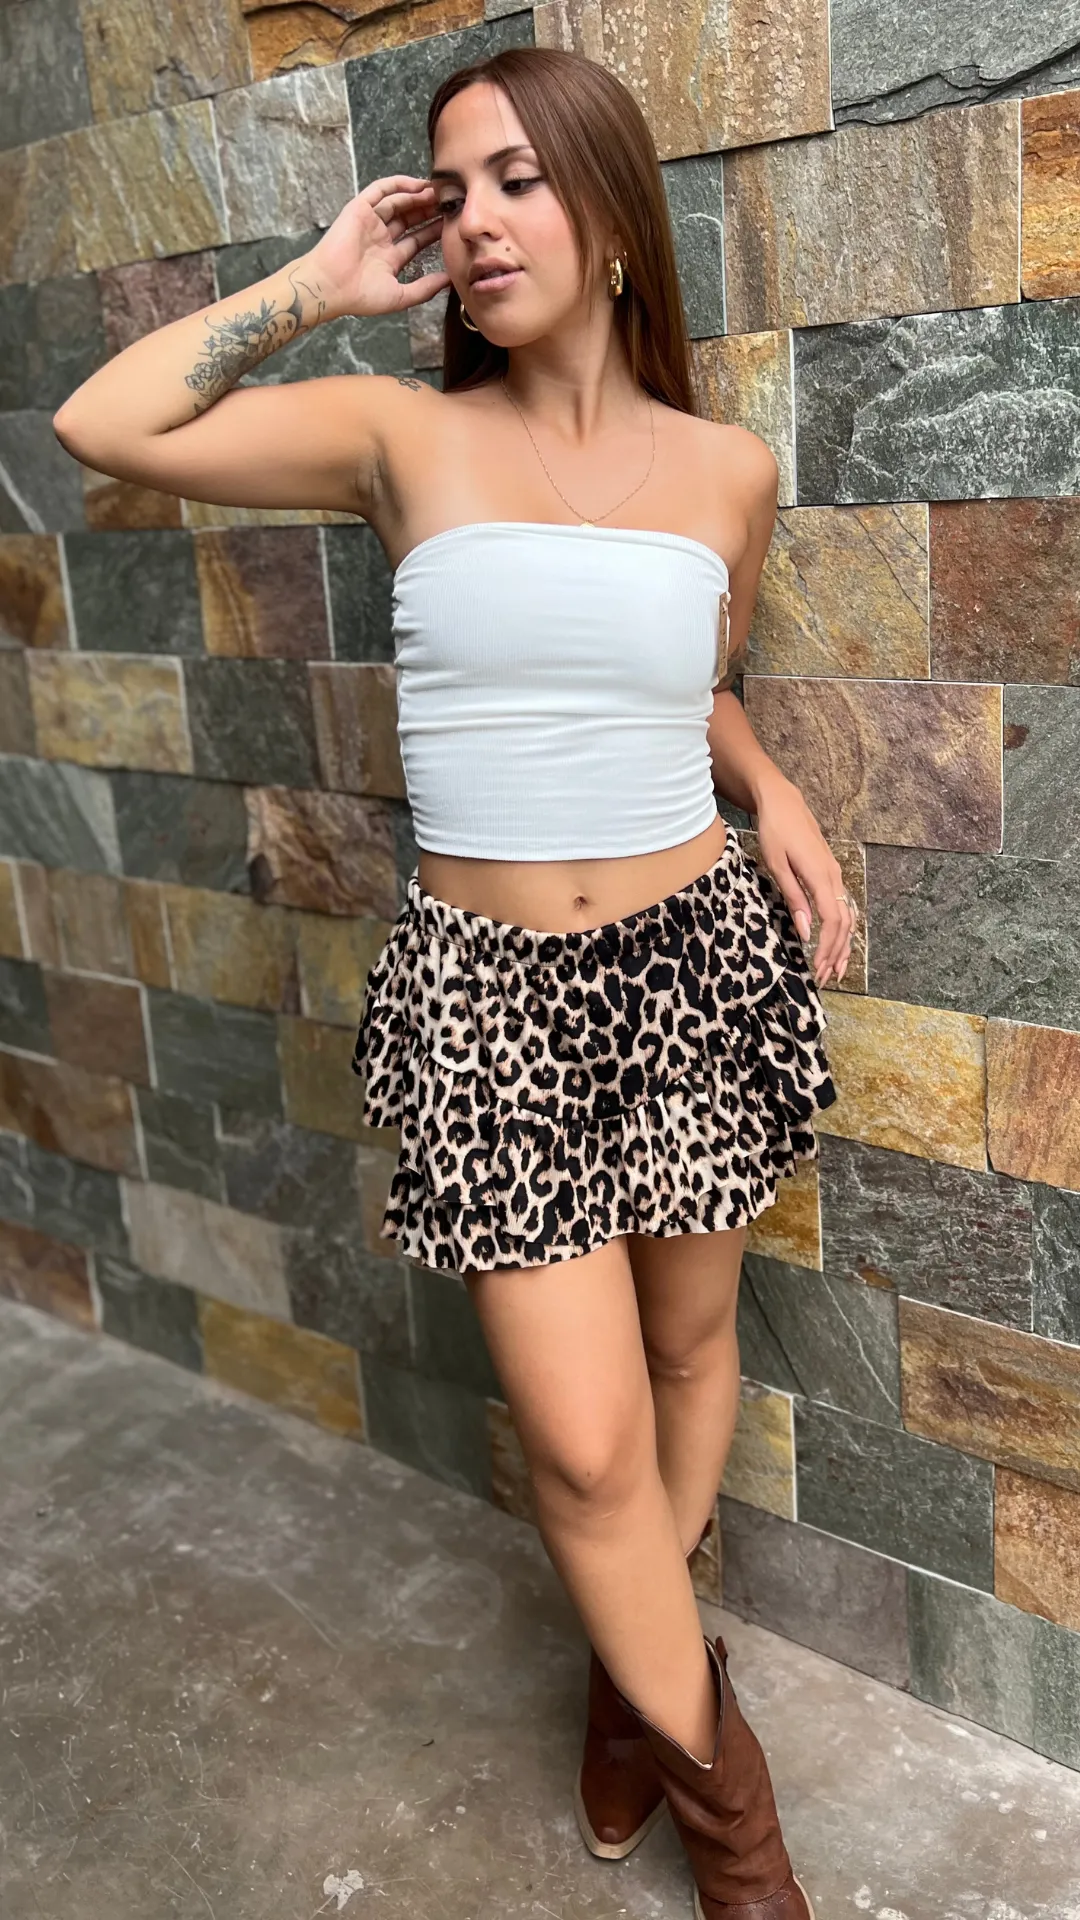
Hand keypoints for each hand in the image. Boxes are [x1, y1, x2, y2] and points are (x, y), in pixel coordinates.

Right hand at [302, 175, 450, 320]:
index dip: (433, 231)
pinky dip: (398, 184)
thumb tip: (450, 280)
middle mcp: (380, 238)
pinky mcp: (359, 209)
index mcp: (389, 258)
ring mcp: (369, 222)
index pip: (416, 240)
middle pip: (409, 218)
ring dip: (417, 196)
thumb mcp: (400, 296)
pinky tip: (417, 184)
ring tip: (436, 193)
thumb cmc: (361, 296)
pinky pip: (380, 190)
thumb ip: (426, 288)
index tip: (451, 224)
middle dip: (428, 211)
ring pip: (398, 202)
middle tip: (447, 204)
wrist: (330, 286)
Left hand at [751, 770, 854, 987]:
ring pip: (847, 915)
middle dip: (836, 952)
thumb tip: (806, 931)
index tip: (818, 968)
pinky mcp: (830, 873)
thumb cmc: (776, 831)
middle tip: (826, 977)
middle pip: (844, 922)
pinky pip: (842, 905)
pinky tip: (834, 941)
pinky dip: (840, 928)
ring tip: (834, 968)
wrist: (783, 802)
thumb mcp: (777, 864)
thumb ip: (794, 898)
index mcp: (821, 876)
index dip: (827, 947)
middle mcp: (834, 877)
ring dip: (842, 944)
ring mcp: (835, 874)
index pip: (833, 920)